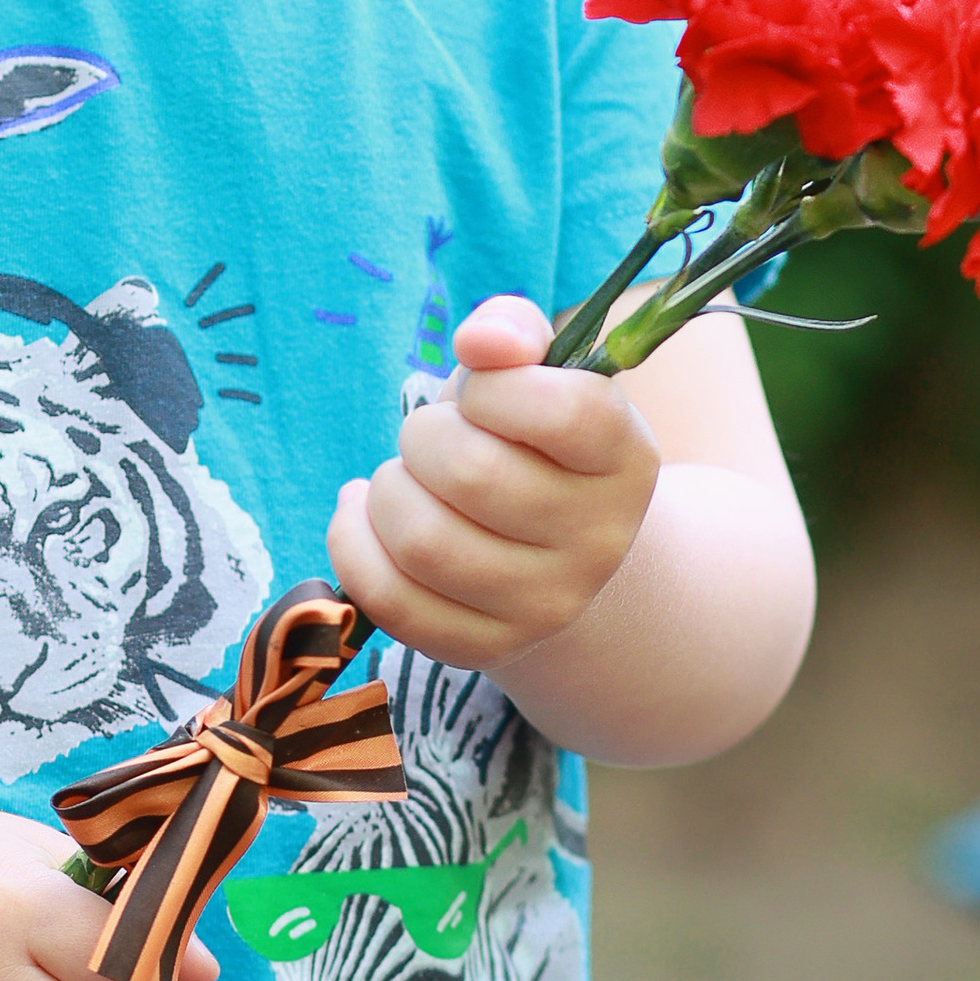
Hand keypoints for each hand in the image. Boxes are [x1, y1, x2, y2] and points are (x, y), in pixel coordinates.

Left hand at [327, 293, 659, 673]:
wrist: (557, 553)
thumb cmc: (531, 446)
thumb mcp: (536, 377)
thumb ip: (513, 333)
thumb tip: (481, 342)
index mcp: (626, 459)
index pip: (562, 410)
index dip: (495, 387)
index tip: (481, 393)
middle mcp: (599, 542)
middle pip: (470, 475)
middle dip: (423, 437)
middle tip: (429, 437)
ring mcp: (546, 606)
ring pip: (423, 540)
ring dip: (388, 491)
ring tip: (402, 480)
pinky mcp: (486, 648)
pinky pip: (390, 599)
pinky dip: (354, 543)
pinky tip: (364, 515)